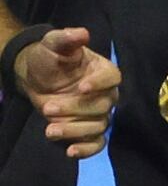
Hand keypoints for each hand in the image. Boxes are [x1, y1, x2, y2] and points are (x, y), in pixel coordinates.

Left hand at [11, 26, 114, 158]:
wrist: (36, 77)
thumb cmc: (49, 59)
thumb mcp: (53, 44)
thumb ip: (66, 39)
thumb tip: (81, 33)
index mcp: (103, 71)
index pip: (113, 78)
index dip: (100, 84)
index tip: (81, 87)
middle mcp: (106, 94)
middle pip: (102, 106)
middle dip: (75, 109)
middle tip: (48, 108)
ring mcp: (97, 114)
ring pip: (98, 127)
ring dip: (75, 131)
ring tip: (50, 130)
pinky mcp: (87, 130)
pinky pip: (96, 144)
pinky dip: (86, 150)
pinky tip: (70, 151)